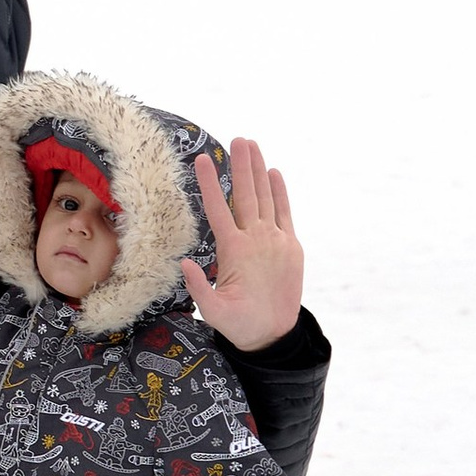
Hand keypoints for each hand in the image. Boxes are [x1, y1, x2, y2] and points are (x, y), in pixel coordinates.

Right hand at [183, 138, 304, 350]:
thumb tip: (183, 261)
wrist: (276, 336)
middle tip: (237, 139)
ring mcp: (278, 241)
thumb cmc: (238, 322)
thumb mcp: (212, 310)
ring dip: (258, 170)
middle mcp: (258, 240)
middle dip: (241, 165)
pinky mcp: (292, 247)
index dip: (210, 184)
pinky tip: (274, 172)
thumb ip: (197, 286)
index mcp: (236, 252)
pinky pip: (285, 213)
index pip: (218, 209)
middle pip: (246, 195)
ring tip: (252, 145)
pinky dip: (280, 192)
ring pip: (266, 198)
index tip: (203, 160)